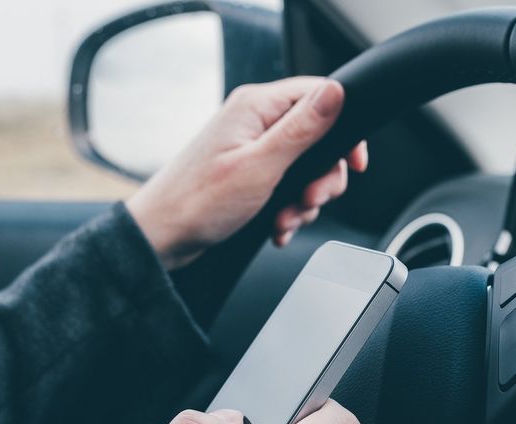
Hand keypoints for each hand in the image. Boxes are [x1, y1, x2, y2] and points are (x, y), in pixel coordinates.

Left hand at [127, 77, 368, 269]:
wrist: (161, 238)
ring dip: (303, 200)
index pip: (319, 95)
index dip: (344, 129)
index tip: (353, 163)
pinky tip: (277, 226)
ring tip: (285, 219)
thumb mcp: (261, 165)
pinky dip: (287, 210)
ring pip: (304, 168)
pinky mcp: (247, 173)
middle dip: (322, 177)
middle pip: (317, 137)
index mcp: (256, 106)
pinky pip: (285, 186)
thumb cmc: (198, 202)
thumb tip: (336, 92)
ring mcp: (249, 148)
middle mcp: (253, 121)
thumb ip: (302, 129)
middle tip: (310, 200)